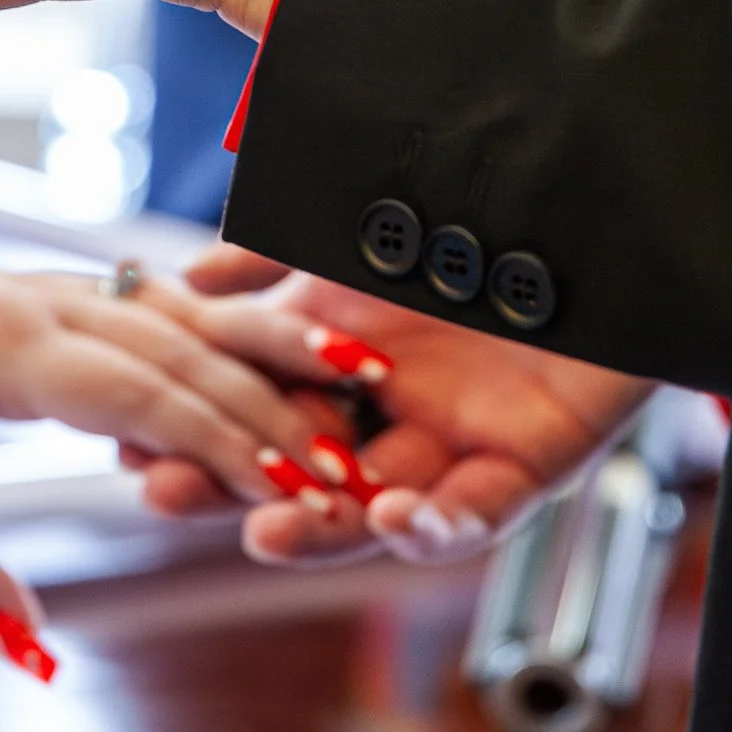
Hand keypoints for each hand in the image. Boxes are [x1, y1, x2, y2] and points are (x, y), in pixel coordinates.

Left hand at [0, 210, 349, 656]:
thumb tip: (33, 646)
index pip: (135, 390)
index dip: (218, 438)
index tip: (286, 482)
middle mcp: (38, 301)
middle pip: (180, 346)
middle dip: (269, 403)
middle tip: (344, 462)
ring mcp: (51, 286)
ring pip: (180, 313)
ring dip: (263, 350)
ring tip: (349, 386)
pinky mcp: (56, 291)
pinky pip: (155, 306)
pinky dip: (224, 329)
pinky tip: (279, 355)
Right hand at [141, 246, 657, 566]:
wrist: (599, 201)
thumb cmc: (480, 202)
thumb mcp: (355, 223)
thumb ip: (273, 250)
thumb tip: (184, 279)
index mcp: (344, 358)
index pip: (255, 410)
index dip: (197, 432)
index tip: (132, 448)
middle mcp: (391, 411)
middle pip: (301, 471)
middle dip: (235, 491)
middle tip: (167, 493)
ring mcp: (457, 442)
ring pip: (380, 509)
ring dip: (324, 528)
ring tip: (269, 530)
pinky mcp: (530, 466)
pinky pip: (479, 511)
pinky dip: (436, 522)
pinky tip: (397, 513)